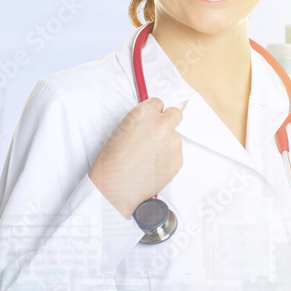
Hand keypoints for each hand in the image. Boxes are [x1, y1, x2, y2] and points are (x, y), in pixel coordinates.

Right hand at [89, 97, 182, 218]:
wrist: (115, 187)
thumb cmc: (112, 161)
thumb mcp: (122, 130)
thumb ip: (142, 122)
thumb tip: (153, 121)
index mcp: (145, 113)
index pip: (158, 103)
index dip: (154, 113)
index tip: (150, 121)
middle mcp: (162, 124)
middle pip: (175, 114)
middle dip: (168, 121)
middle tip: (158, 134)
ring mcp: (173, 142)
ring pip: (174, 138)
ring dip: (166, 144)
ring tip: (147, 159)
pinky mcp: (178, 159)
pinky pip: (175, 155)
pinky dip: (167, 160)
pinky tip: (152, 168)